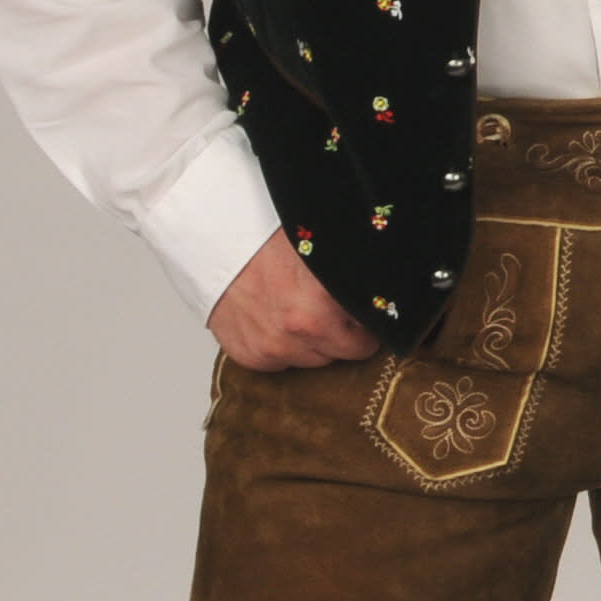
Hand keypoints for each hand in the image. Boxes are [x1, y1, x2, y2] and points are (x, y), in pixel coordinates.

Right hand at [208, 226, 382, 370]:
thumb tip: (386, 292)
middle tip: (334, 306)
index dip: (372, 321)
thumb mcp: (327, 247)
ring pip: (315, 360)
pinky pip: (281, 364)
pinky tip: (277, 317)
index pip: (372, 333)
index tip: (368, 312)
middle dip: (347, 332)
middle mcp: (300, 330)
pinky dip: (284, 346)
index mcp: (324, 302)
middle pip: (347, 351)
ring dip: (315, 341)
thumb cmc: (268, 236)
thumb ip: (356, 277)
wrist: (215, 237)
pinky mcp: (249, 355)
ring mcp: (272, 347)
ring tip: (301, 307)